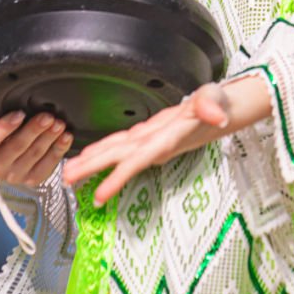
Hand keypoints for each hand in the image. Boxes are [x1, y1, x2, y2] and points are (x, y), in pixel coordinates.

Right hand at [0, 94, 71, 187]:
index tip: (19, 113)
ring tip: (59, 123)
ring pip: (34, 155)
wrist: (15, 152)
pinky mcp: (33, 180)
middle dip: (33, 130)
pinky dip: (59, 150)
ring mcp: (15, 176)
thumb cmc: (1, 130)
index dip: (3, 128)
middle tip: (47, 115)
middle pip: (16, 147)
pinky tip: (66, 136)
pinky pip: (48, 165)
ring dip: (48, 138)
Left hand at [62, 74, 274, 205]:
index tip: (100, 194)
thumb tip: (215, 114)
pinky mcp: (149, 135)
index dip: (118, 177)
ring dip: (92, 163)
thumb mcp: (218, 99)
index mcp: (167, 139)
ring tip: (69, 172)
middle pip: (119, 160)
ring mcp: (151, 141)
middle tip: (67, 180)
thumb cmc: (221, 104)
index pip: (138, 160)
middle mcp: (156, 144)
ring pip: (117, 153)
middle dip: (93, 171)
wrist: (226, 111)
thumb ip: (214, 105)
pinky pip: (121, 145)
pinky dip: (103, 150)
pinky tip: (89, 155)